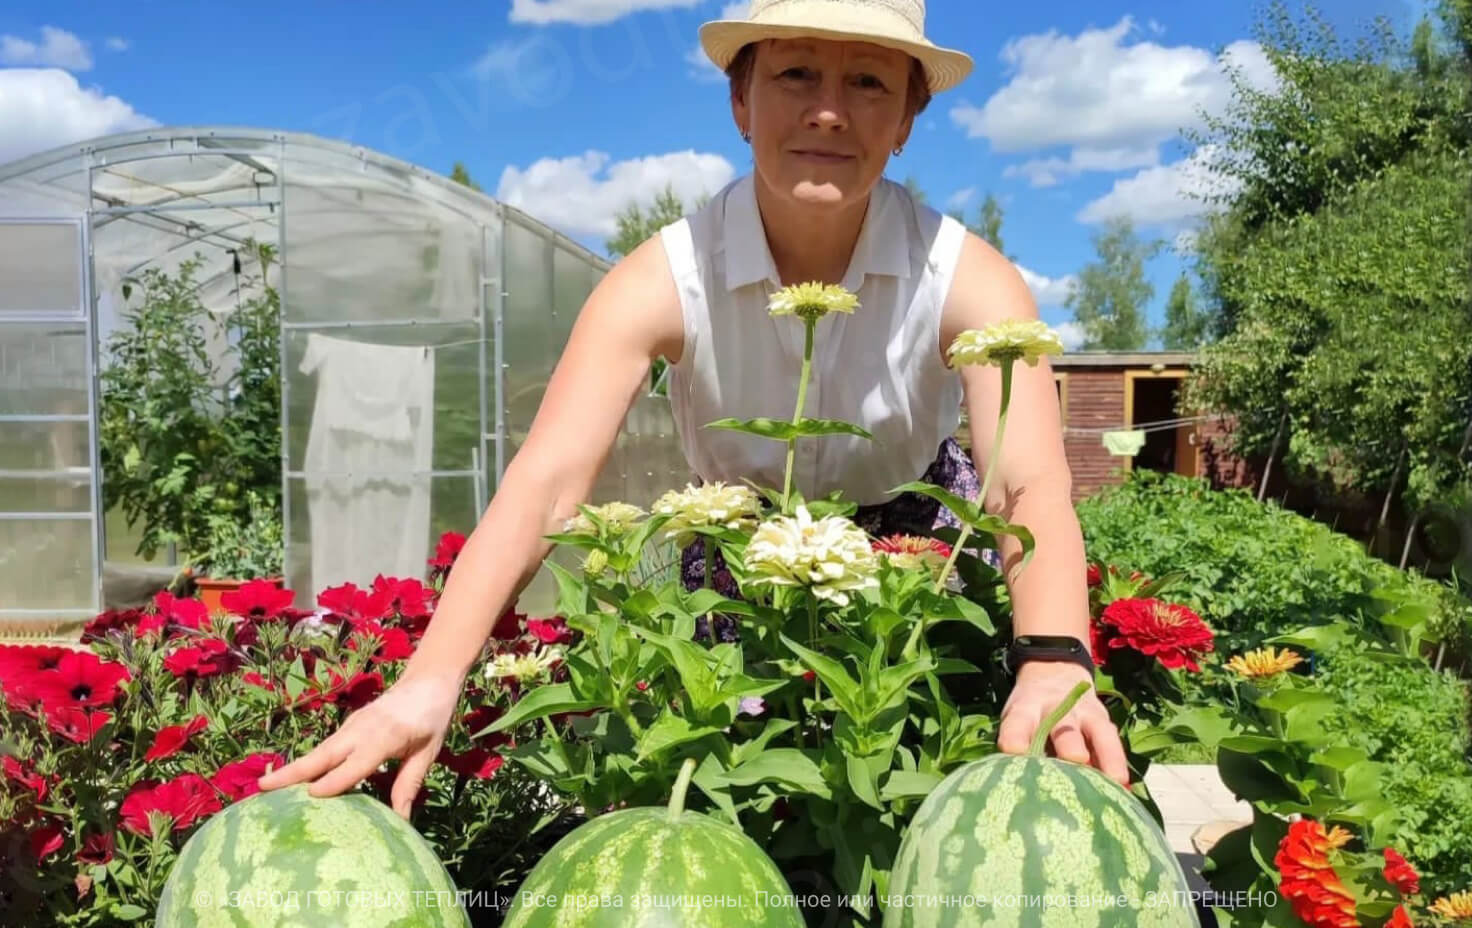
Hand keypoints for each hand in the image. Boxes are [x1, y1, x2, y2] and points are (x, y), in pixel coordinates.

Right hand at [256, 672, 462, 818]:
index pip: (355, 763)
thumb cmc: (432, 718)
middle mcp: (362, 730)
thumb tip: (400, 823)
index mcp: (386, 737)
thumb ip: (409, 784)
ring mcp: (352, 725)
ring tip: (265, 787)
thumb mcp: (427, 753)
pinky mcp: (349, 725)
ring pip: (319, 751)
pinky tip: (291, 779)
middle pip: (323, 755)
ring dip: (292, 768)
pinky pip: (325, 747)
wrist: (428, 680)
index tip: (310, 796)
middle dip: (292, 772)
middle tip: (261, 788)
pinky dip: (307, 762)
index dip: (335, 780)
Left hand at [996, 661, 1130, 788]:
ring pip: (1097, 732)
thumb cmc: (1029, 713)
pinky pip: (1113, 744)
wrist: (1054, 674)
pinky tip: (1125, 789)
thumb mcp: (1015, 720)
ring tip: (1115, 780)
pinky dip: (1118, 766)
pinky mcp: (1103, 722)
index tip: (1014, 752)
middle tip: (1076, 759)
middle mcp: (1056, 709)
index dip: (1016, 736)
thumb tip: (1020, 787)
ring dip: (1106, 755)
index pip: (1017, 723)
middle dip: (1070, 744)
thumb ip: (1018, 745)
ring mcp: (1083, 714)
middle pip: (1063, 727)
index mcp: (1025, 710)